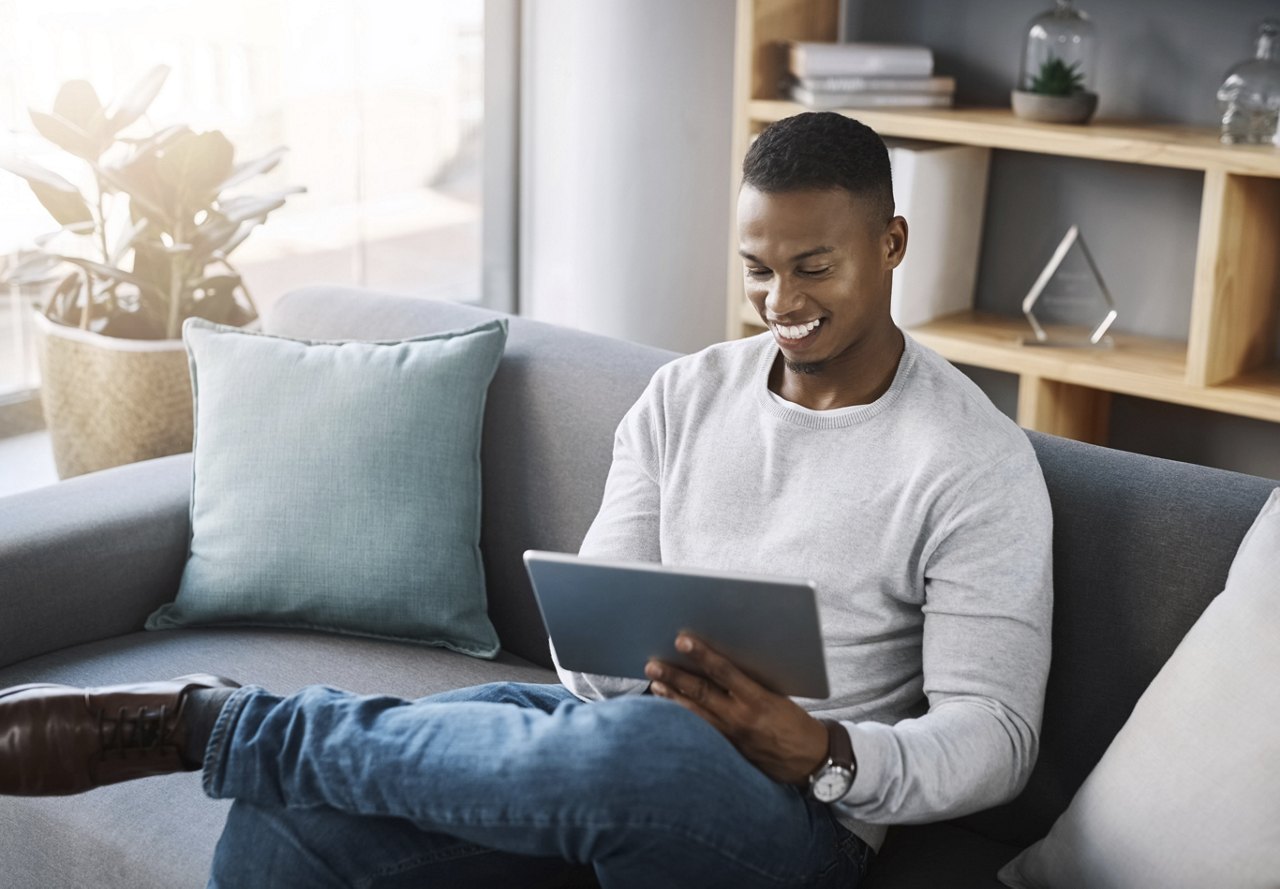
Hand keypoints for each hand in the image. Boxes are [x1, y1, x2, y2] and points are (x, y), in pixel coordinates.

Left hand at [645, 633, 828, 784]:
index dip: (702, 655)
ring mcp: (731, 737)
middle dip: (675, 676)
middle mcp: (741, 719)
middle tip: (653, 664)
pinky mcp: (728, 752)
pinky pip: (700, 733)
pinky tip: (668, 711)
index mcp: (758, 700)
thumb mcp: (779, 696)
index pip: (724, 672)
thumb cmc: (797, 723)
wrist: (811, 761)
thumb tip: (721, 663)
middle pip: (701, 693)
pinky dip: (682, 720)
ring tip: (655, 682)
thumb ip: (751, 682)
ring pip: (695, 714)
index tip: (682, 640)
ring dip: (672, 697)